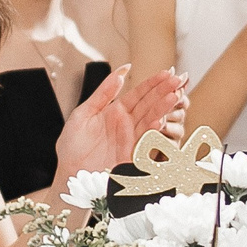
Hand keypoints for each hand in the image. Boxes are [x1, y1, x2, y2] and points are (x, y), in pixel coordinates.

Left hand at [52, 65, 188, 185]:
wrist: (69, 175)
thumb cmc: (71, 148)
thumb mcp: (83, 114)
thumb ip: (103, 93)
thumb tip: (121, 71)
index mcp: (115, 112)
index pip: (138, 94)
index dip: (152, 83)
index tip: (166, 72)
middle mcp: (126, 125)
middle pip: (148, 104)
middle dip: (163, 92)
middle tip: (177, 79)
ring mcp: (131, 140)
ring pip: (150, 120)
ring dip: (162, 108)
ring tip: (173, 96)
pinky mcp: (131, 155)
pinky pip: (143, 141)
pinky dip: (151, 131)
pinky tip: (158, 120)